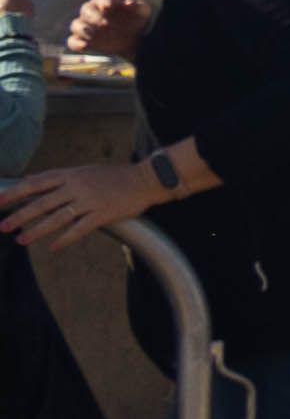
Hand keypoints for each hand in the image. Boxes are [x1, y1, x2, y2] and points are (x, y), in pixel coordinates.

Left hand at [0, 159, 168, 249]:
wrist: (146, 179)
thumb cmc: (114, 176)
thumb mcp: (84, 171)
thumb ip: (58, 177)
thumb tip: (30, 180)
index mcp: (71, 174)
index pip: (37, 183)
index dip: (16, 192)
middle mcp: (78, 186)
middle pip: (43, 202)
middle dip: (20, 215)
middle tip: (3, 226)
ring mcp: (91, 200)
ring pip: (58, 217)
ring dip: (37, 230)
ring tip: (21, 240)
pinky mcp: (104, 214)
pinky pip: (80, 229)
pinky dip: (65, 239)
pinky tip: (53, 248)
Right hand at [67, 0, 146, 57]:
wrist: (133, 38)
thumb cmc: (135, 20)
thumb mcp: (142, 12)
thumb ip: (138, 7)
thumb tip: (130, 3)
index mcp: (107, 0)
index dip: (104, 1)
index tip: (108, 7)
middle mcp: (93, 11)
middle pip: (87, 9)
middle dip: (94, 16)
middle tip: (104, 24)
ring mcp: (87, 26)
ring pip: (77, 24)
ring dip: (83, 29)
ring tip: (92, 34)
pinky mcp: (83, 39)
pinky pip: (73, 41)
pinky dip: (76, 44)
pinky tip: (85, 46)